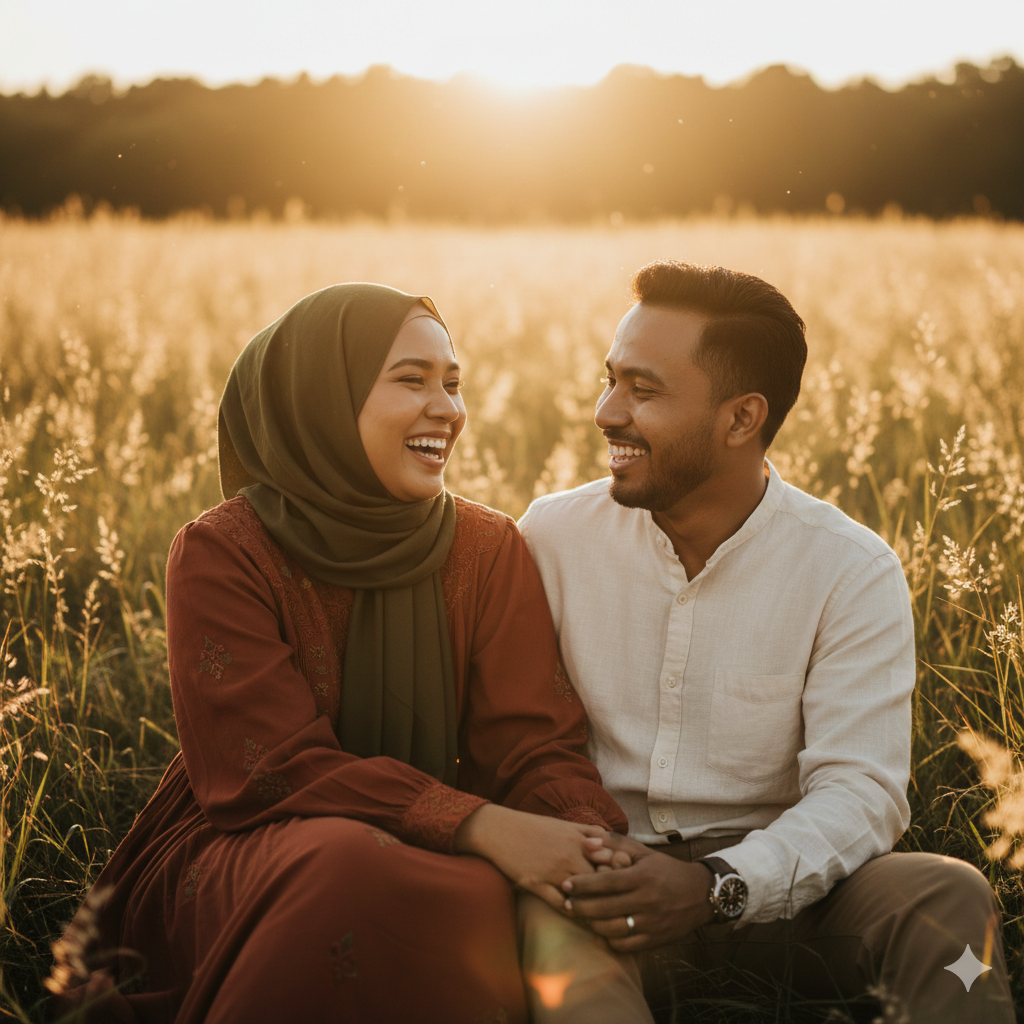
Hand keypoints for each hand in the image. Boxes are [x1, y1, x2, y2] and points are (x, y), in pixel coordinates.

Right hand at [453, 804, 614, 910]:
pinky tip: (580, 917)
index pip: (612, 858)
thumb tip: (609, 842)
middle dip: (613, 892)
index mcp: (578, 838)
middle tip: (623, 905)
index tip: (628, 881)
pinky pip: (562, 906)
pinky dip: (574, 913)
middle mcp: (570, 854)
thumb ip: (587, 832)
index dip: (622, 871)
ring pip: (585, 895)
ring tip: (606, 918)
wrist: (498, 830)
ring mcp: (554, 870)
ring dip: (595, 907)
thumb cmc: (532, 827)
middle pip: (602, 879)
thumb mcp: (563, 824)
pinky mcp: (537, 884)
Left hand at [561, 835, 714, 951]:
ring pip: (612, 929)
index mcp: (642, 876)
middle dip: (580, 907)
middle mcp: (646, 901)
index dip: (581, 884)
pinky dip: (610, 939)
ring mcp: (651, 923)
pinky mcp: (655, 940)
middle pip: (603, 908)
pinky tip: (602, 930)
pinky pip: (625, 945)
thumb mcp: (643, 852)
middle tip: (566, 903)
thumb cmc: (666, 870)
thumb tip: (587, 842)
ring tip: (582, 917)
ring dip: (592, 924)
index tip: (565, 884)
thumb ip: (615, 844)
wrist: (701, 894)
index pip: (604, 882)